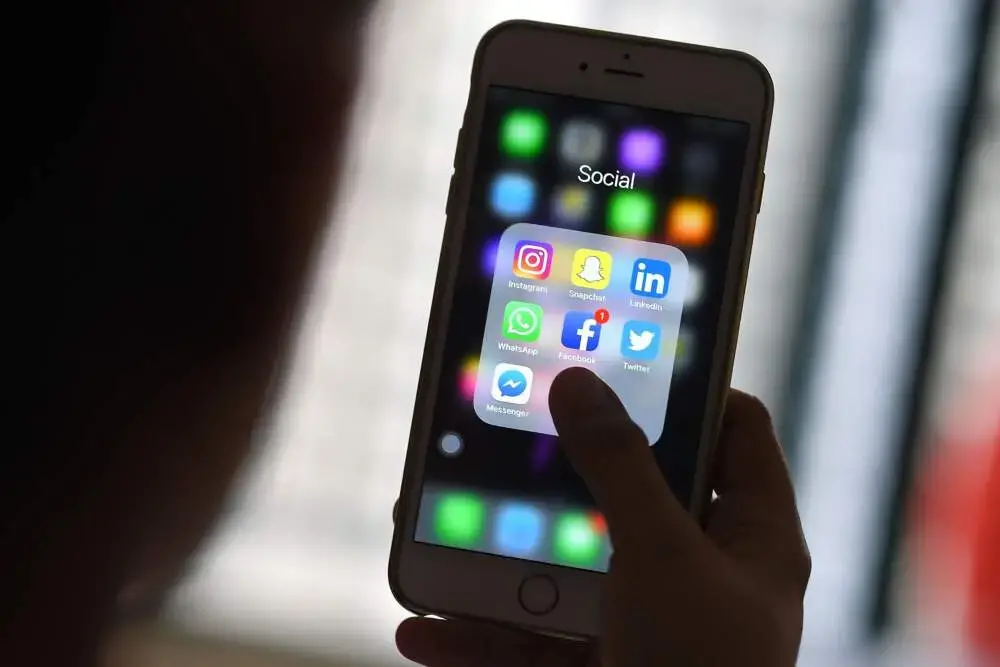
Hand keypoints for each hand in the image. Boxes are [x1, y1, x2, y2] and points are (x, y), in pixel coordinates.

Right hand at [395, 367, 809, 666]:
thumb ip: (618, 467)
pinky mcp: (606, 665)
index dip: (692, 387)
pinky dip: (481, 636)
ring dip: (497, 560)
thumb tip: (579, 383)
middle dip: (559, 472)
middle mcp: (704, 572)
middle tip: (507, 434)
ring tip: (437, 529)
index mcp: (752, 536)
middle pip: (633, 493)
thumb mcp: (660, 552)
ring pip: (568, 569)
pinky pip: (536, 641)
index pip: (737, 432)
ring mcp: (651, 622)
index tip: (628, 358)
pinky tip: (424, 628)